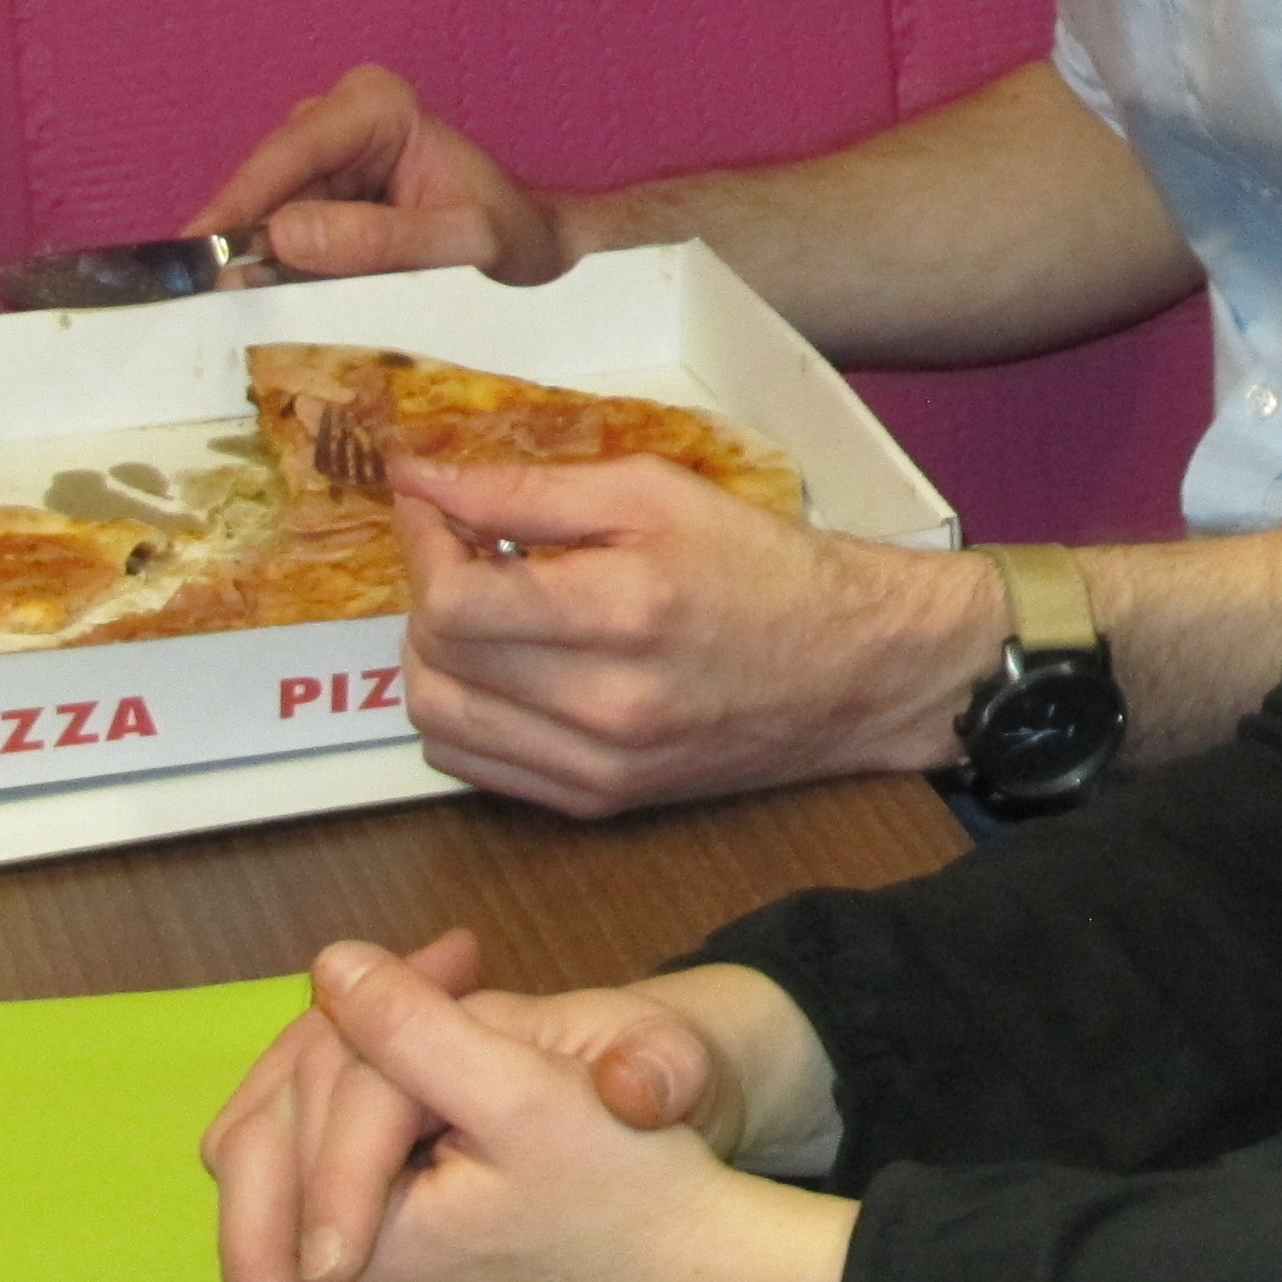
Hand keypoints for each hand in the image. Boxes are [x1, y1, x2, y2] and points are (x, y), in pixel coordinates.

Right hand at [183, 66, 578, 285]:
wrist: (536, 249)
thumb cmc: (513, 236)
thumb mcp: (461, 244)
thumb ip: (379, 240)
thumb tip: (282, 234)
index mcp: (378, 105)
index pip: (290, 154)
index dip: (239, 204)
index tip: (196, 250)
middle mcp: (342, 115)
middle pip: (268, 183)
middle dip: (245, 241)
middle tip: (218, 300)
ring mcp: (326, 152)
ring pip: (266, 211)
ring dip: (260, 260)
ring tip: (262, 307)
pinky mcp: (319, 189)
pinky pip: (279, 229)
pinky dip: (276, 267)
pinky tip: (280, 297)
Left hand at [205, 940, 846, 1281]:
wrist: (675, 1254)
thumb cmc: (623, 1185)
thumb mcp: (526, 1094)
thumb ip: (417, 1033)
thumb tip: (328, 966)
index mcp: (358, 1250)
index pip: (312, 1097)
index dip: (380, 1010)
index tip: (469, 953)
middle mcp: (329, 1273)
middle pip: (270, 1120)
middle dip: (352, 1023)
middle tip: (458, 957)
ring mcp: (346, 1262)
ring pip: (287, 1129)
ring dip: (357, 1043)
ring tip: (455, 977)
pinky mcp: (368, 1245)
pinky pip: (319, 1151)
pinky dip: (368, 1082)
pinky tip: (439, 1041)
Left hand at [390, 453, 1003, 813]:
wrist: (858, 669)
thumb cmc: (768, 566)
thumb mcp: (663, 495)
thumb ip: (534, 490)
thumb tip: (423, 479)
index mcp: (624, 611)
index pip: (455, 601)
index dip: (424, 546)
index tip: (433, 505)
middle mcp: (603, 705)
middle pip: (436, 660)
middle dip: (428, 593)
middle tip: (463, 550)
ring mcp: (598, 767)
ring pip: (439, 721)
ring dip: (434, 656)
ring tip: (481, 610)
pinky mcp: (598, 802)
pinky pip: (474, 767)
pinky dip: (462, 711)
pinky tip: (502, 668)